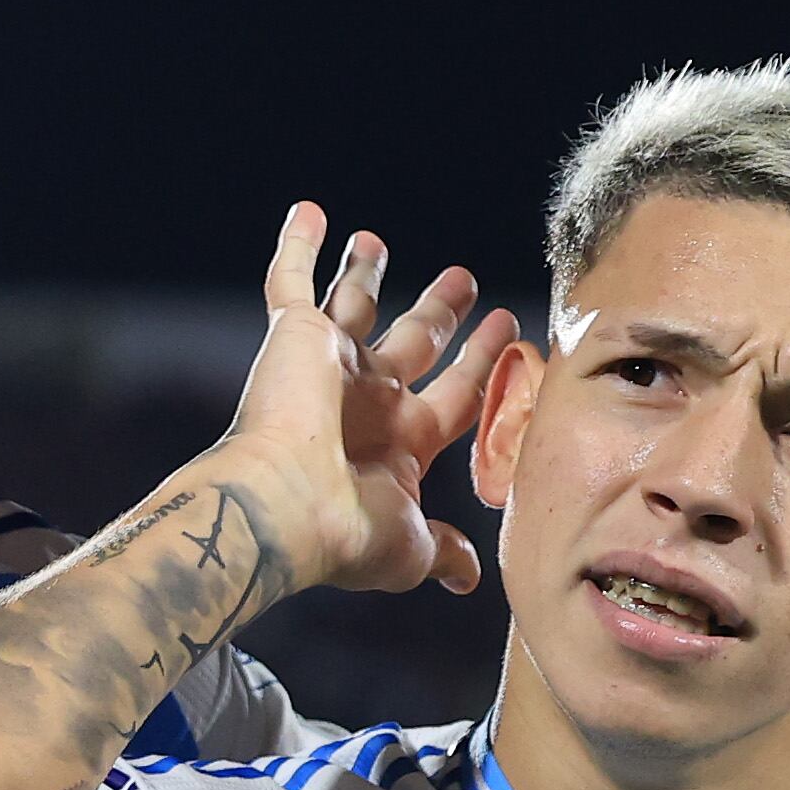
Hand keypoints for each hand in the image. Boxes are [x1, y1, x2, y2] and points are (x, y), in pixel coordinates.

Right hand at [217, 202, 518, 593]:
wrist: (283, 507)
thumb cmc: (344, 532)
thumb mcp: (409, 546)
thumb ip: (442, 550)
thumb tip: (470, 577)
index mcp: (397, 444)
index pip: (452, 396)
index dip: (481, 367)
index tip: (506, 330)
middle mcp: (364, 401)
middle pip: (410, 343)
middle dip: (438, 312)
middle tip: (464, 280)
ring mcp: (326, 365)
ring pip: (351, 306)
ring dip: (363, 275)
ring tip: (374, 241)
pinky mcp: (292, 336)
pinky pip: (289, 281)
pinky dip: (296, 246)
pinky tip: (308, 212)